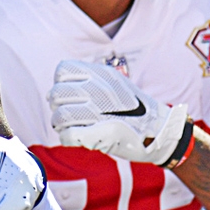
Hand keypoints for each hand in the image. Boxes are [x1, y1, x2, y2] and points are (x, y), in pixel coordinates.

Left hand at [48, 60, 188, 164]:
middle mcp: (100, 90)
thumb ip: (85, 84)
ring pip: (60, 116)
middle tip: (67, 115)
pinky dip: (68, 139)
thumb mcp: (114, 84)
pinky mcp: (101, 135)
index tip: (70, 96)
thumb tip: (49, 93)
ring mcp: (101, 112)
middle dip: (57, 107)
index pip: (62, 70)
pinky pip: (67, 135)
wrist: (160, 131)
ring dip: (60, 126)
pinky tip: (77, 139)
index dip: (60, 84)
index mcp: (102, 75)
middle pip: (56, 94)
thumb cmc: (133, 110)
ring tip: (71, 128)